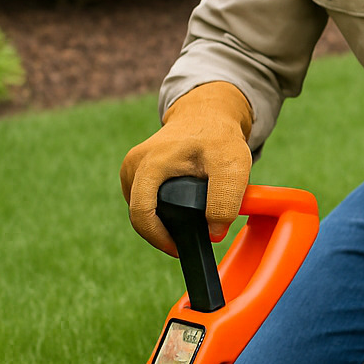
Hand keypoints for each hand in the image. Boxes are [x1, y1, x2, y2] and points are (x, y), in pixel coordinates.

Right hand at [119, 81, 252, 254]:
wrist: (208, 115)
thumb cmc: (219, 137)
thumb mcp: (233, 165)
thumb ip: (225, 199)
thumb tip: (213, 233)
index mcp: (149, 163)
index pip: (142, 214)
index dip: (159, 238)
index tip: (179, 249)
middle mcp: (133, 165)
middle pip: (140, 216)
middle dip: (164, 231)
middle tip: (191, 234)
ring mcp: (131, 168)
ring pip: (142, 211)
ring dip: (163, 220)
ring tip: (191, 216)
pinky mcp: (135, 172)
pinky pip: (144, 202)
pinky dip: (161, 211)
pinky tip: (181, 207)